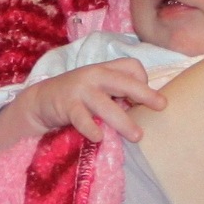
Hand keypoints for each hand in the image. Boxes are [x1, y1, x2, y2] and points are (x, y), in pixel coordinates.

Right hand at [0, 60, 164, 154]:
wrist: (42, 100)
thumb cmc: (78, 97)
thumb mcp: (99, 89)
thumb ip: (118, 95)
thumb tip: (144, 111)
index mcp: (106, 69)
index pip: (132, 66)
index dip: (143, 81)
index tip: (144, 99)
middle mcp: (95, 75)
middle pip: (124, 81)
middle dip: (144, 93)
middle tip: (161, 106)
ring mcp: (80, 89)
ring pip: (106, 104)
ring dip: (123, 120)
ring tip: (137, 136)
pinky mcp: (67, 105)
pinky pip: (81, 118)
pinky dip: (91, 127)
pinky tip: (99, 137)